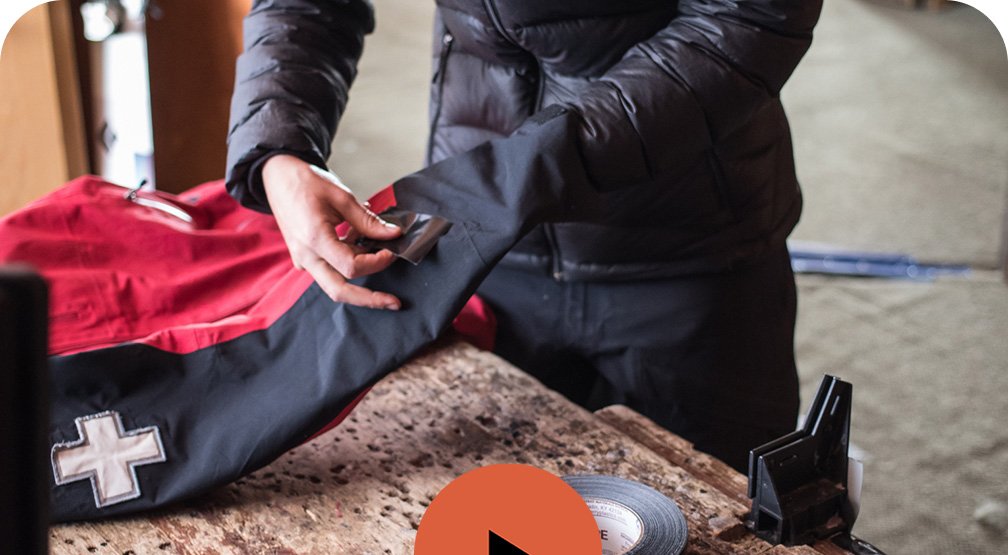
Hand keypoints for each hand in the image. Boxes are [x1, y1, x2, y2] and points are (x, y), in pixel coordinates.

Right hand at [262, 154, 402, 308]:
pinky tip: (358, 241)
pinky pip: (329, 270)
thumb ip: (368, 220)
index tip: (391, 250)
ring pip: (334, 284)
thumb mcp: (341, 197)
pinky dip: (348, 262)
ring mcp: (302, 259)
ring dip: (360, 275)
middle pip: (339, 291)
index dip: (377, 262)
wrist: (277, 176)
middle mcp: (305, 256)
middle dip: (369, 299)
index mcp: (314, 238)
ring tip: (377, 250)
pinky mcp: (304, 258)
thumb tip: (393, 234)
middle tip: (394, 302)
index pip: (351, 266)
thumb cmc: (306, 182)